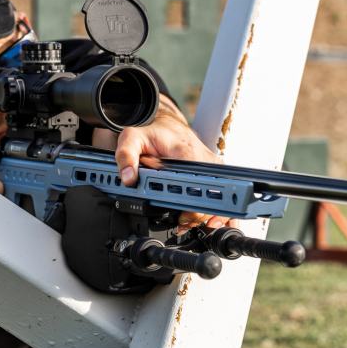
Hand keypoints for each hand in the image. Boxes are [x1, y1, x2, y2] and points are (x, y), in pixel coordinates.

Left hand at [114, 97, 236, 231]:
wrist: (163, 124)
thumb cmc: (150, 131)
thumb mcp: (131, 138)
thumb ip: (126, 157)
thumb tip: (129, 178)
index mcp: (185, 151)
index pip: (198, 182)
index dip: (193, 204)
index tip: (183, 216)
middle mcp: (203, 158)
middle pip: (212, 193)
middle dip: (200, 214)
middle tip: (182, 222)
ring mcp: (210, 164)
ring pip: (220, 194)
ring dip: (209, 213)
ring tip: (191, 222)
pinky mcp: (212, 169)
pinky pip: (219, 192)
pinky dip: (214, 208)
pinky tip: (208, 220)